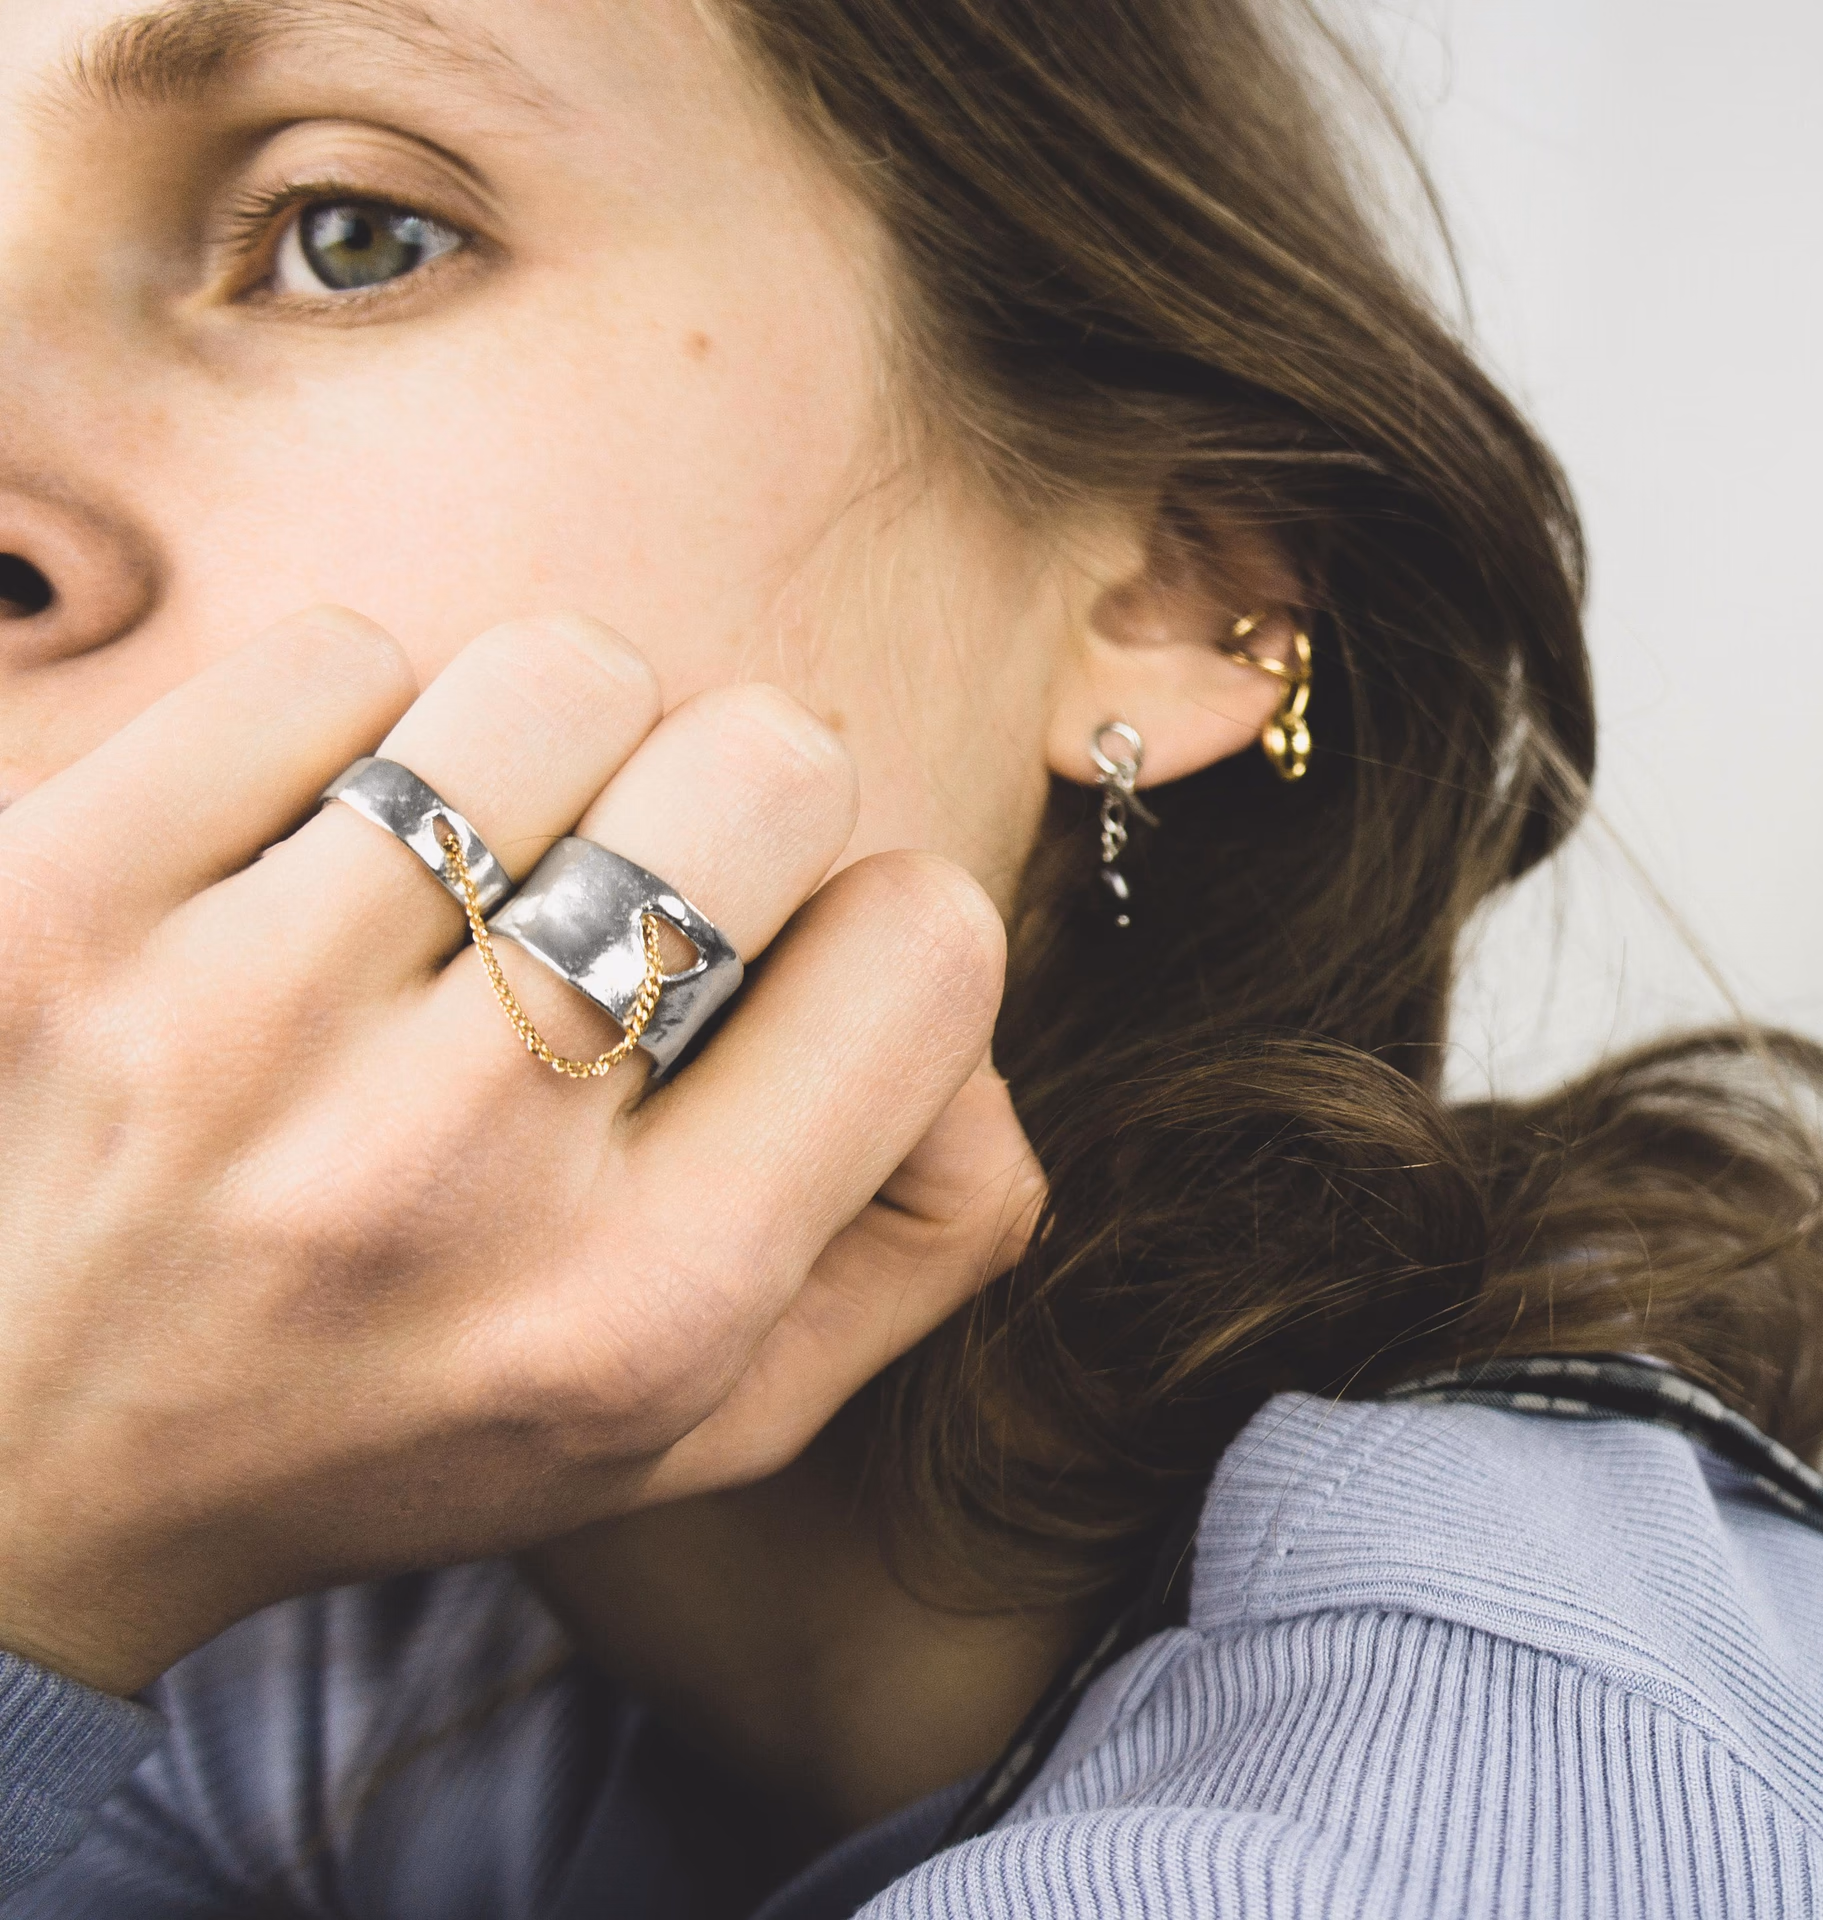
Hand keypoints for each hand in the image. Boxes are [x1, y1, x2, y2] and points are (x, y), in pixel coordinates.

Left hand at [0, 608, 1040, 1695]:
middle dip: (743, 802)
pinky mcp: (59, 901)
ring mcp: (235, 1022)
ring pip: (557, 676)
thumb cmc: (403, 1419)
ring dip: (553, 753)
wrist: (16, 1464)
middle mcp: (453, 1172)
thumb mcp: (705, 1418)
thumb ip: (915, 1238)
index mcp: (643, 1306)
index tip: (792, 969)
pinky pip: (332, 659)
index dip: (891, 925)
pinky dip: (355, 730)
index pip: (929, 947)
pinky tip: (308, 862)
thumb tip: (958, 998)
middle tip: (642, 888)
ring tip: (473, 877)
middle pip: (769, 766)